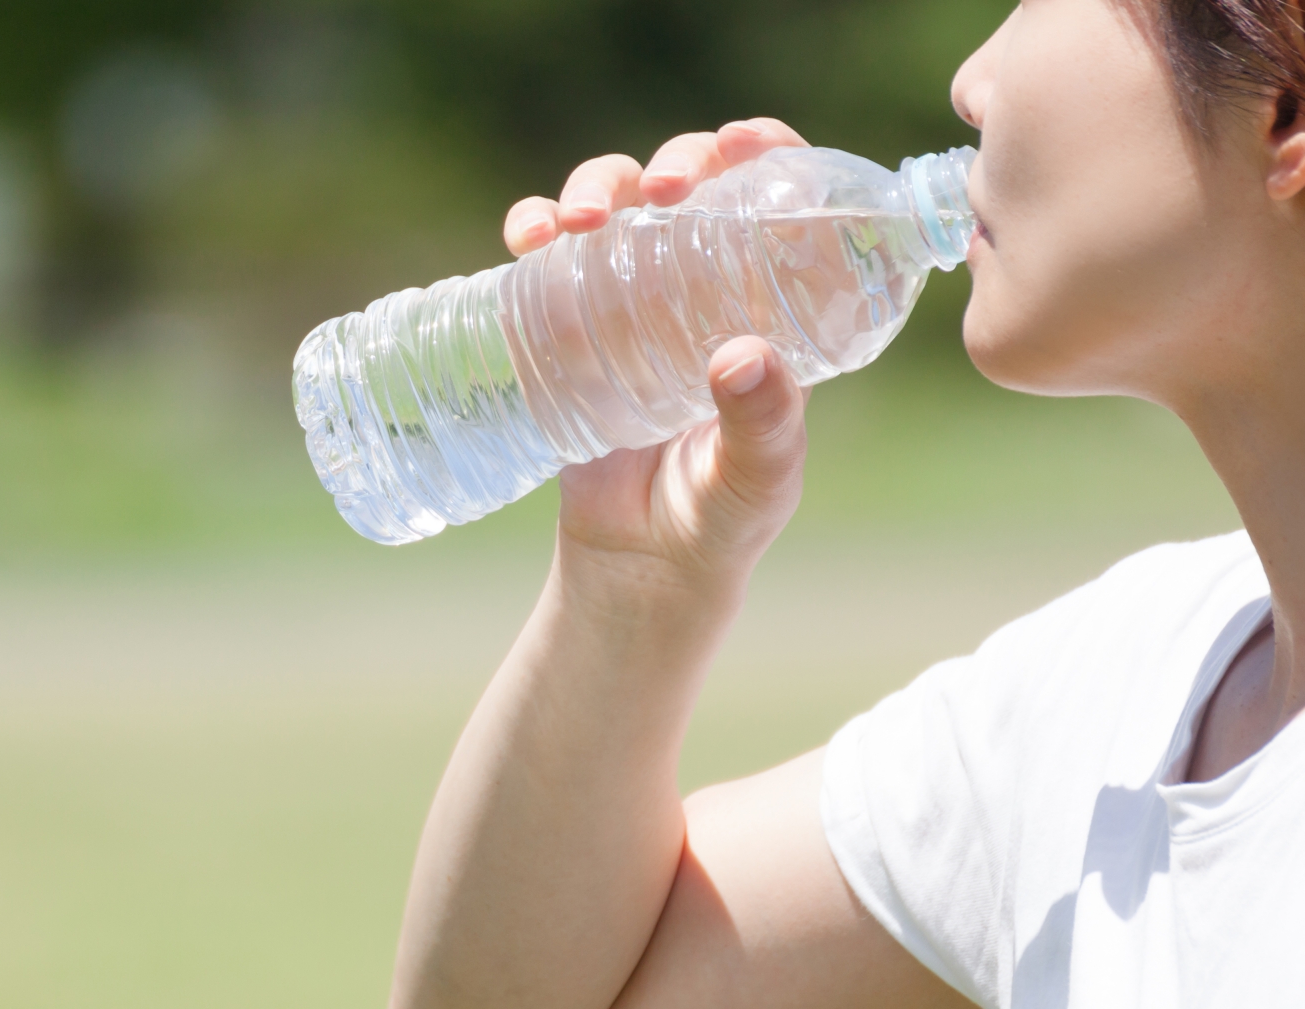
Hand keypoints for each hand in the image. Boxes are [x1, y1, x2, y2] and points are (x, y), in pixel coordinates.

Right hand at [502, 120, 812, 594]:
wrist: (638, 569)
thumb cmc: (720, 523)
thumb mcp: (759, 480)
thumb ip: (764, 426)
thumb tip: (741, 355)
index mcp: (768, 304)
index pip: (777, 201)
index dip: (765, 153)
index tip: (743, 144)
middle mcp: (702, 286)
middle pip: (691, 186)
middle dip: (673, 163)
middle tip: (663, 190)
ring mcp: (630, 300)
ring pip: (616, 205)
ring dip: (596, 185)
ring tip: (579, 220)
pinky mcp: (567, 324)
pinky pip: (549, 256)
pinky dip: (533, 228)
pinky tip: (526, 241)